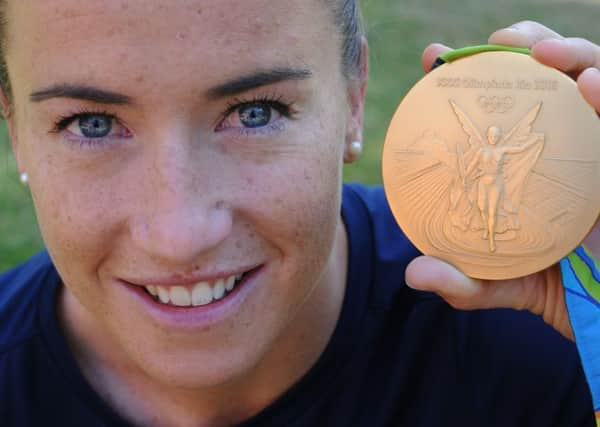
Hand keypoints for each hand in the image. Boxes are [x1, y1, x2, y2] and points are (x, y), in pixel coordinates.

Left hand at [407, 22, 599, 340]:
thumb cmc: (553, 288)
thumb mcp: (500, 282)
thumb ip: (461, 280)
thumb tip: (414, 274)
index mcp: (525, 163)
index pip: (496, 107)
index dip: (466, 75)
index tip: (435, 58)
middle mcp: (564, 146)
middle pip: (547, 78)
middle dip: (523, 47)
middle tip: (497, 43)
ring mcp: (596, 148)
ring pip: (591, 79)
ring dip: (570, 55)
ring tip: (540, 54)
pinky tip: (592, 86)